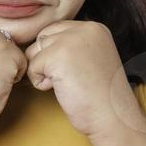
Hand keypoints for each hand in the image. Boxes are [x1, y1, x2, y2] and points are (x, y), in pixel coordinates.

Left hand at [23, 20, 137, 137]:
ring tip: (66, 83)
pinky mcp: (57, 56)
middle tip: (68, 79)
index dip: (56, 53)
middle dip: (46, 60)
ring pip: (35, 51)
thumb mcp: (93, 58)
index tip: (74, 72)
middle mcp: (83, 28)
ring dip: (43, 71)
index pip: (57, 29)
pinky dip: (41, 83)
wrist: (112, 117)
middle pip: (43, 38)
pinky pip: (32, 66)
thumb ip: (73, 46)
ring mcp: (70, 40)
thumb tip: (40, 44)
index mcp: (95, 28)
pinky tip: (63, 89)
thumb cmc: (101, 96)